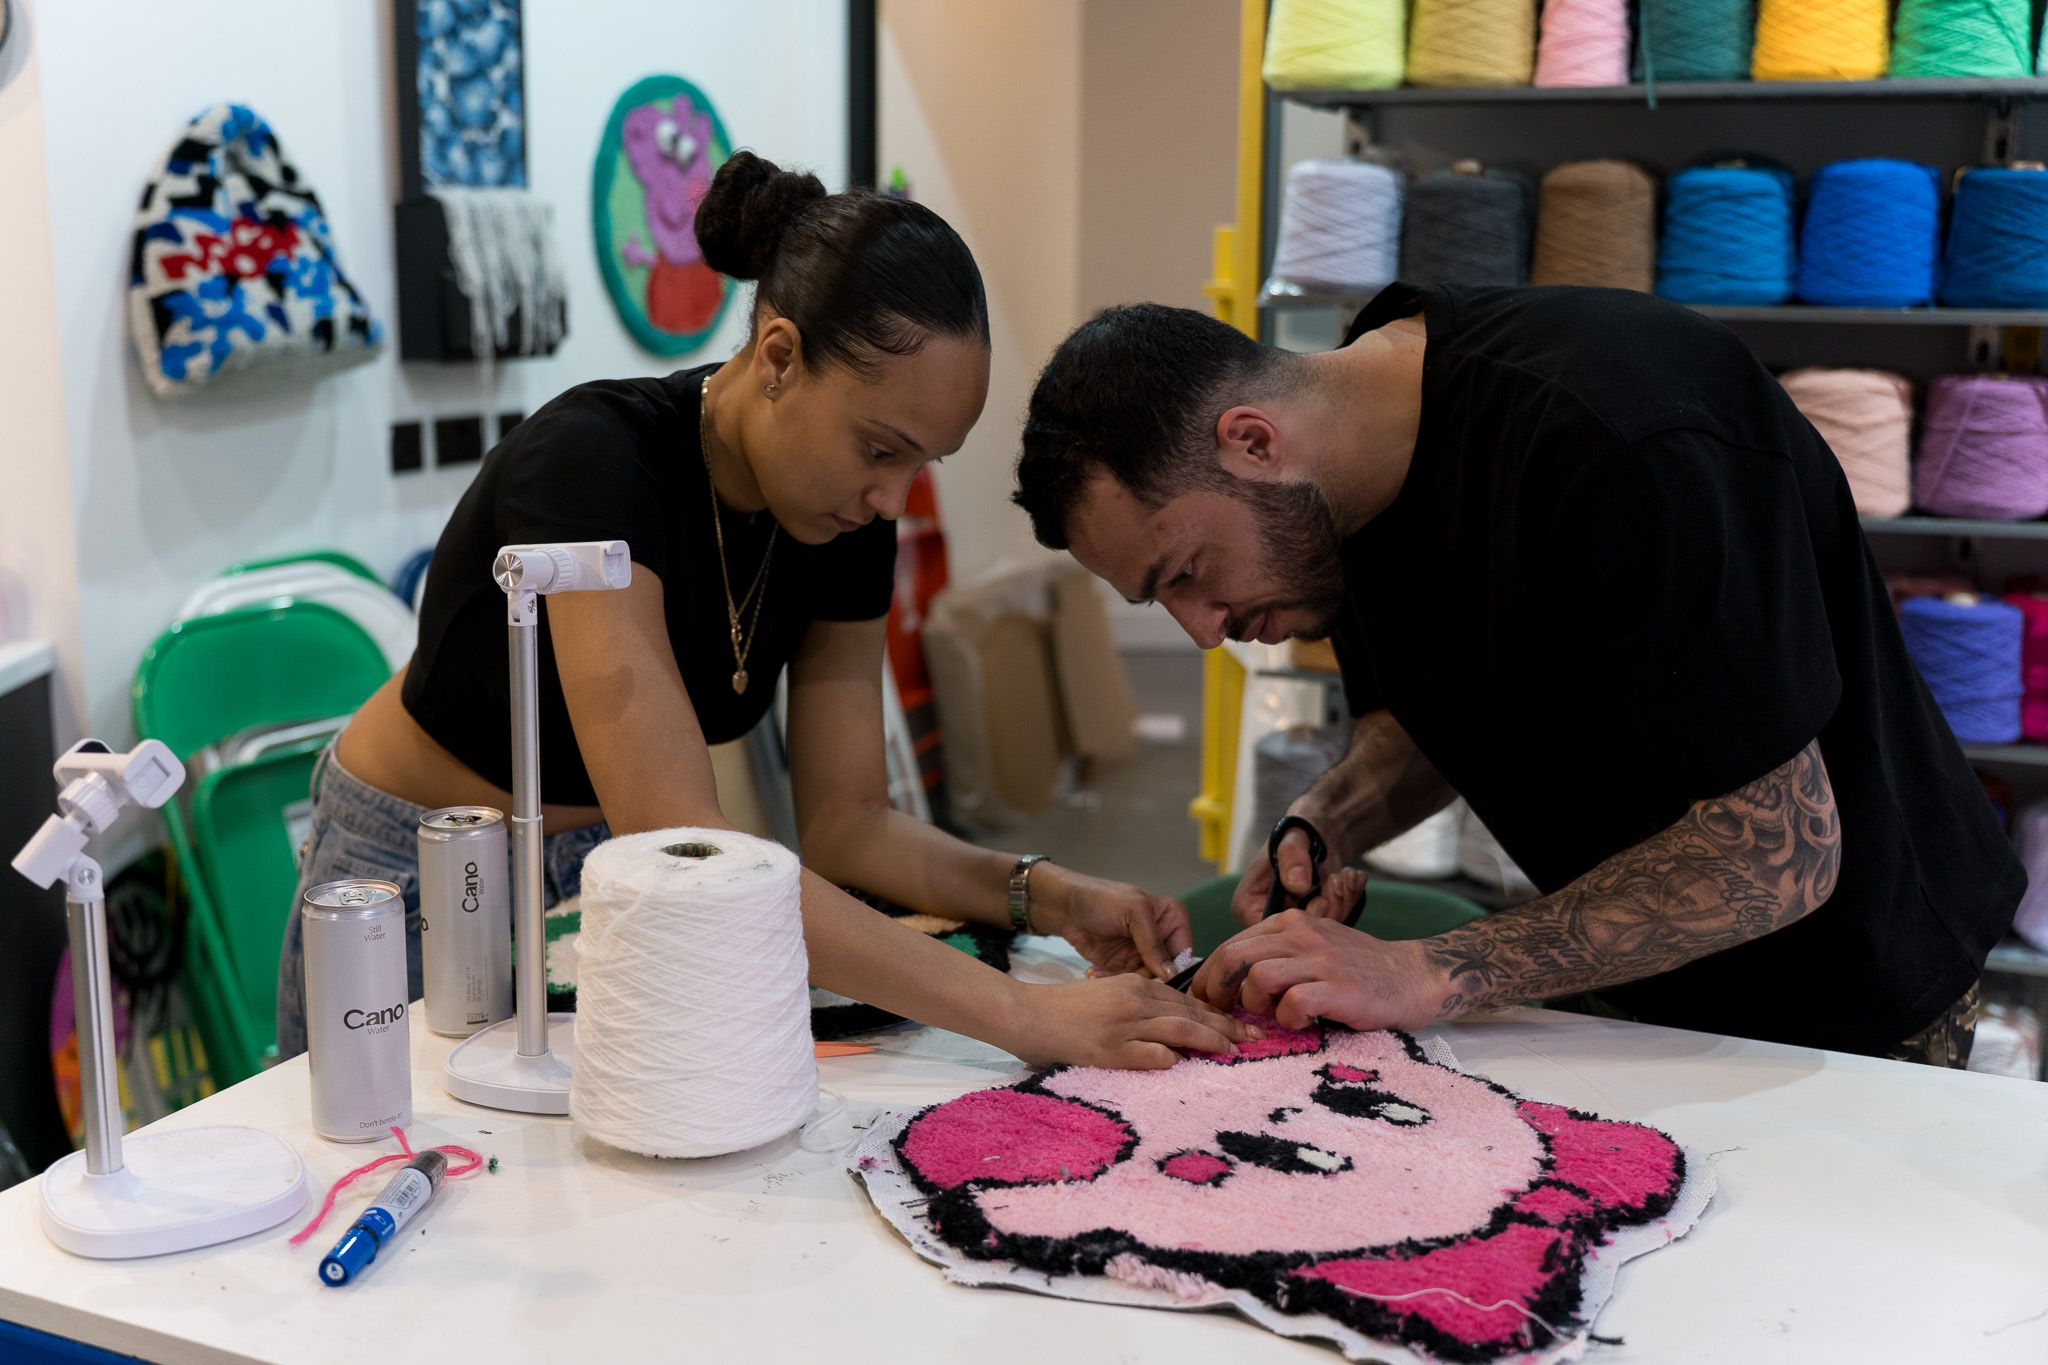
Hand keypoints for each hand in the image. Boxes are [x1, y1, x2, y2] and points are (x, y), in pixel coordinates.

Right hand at [1000, 976, 1264, 1069]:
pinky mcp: (1108, 1048)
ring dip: (1209, 1040)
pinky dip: (1167, 1058)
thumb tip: (1172, 1028)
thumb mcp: (1109, 996)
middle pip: (1190, 1013)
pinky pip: (1147, 1053)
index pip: (1187, 1000)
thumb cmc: (1066, 1009)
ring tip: (1232, 1051)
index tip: (1241, 1026)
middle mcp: (1135, 1000)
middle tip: (1254, 1039)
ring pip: (1178, 1029)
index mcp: (1136, 986)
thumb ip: (1139, 1006)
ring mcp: (1122, 1025)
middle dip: (1226, 1026)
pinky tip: (1182, 1065)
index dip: (1217, 1014)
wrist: (1026, 1013)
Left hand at [1031, 865, 1192, 979]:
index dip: (1175, 970)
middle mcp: (1161, 938)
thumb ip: (1153, 944)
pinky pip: (1126, 981)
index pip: (1185, 952)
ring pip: (1145, 980)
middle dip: (1145, 977)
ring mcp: (1142, 953)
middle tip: (1126, 976)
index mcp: (1173, 919)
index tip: (1159, 981)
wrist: (1066, 906)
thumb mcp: (1133, 913)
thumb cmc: (1102, 899)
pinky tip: (1095, 971)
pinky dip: (1111, 979)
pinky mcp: (1123, 965)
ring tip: (1103, 971)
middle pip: (1166, 972)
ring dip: (1125, 979)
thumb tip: (1171, 975)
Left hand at [1190, 910, 1444, 1032]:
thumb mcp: (1313, 948)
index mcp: (1291, 923)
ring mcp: (1321, 960)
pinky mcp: (1339, 988)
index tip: (1205, 997)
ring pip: (1258, 978)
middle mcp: (1302, 935)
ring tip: (1274, 1015)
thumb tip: (1228, 979)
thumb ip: (1276, 955)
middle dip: (1216, 989)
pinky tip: (1303, 1022)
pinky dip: (1289, 1019)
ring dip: (1256, 1004)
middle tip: (1221, 1012)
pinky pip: (1293, 1004)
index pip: (1232, 943)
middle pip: (1234, 957)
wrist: (1412, 977)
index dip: (1209, 974)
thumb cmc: (1356, 968)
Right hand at [1229, 828, 1368, 927]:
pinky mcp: (1312, 923)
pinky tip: (1354, 878)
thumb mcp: (1292, 841)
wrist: (1316, 834)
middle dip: (1328, 907)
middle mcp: (1266, 921)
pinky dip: (1348, 900)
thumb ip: (1292, 858)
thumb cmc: (1295, 835)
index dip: (1301, 919)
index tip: (1321, 896)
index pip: (1270, 932)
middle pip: (1299, 936)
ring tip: (1348, 873)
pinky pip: (1334, 924)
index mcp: (1247, 906)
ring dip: (1342, 901)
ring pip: (1320, 932)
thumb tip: (1298, 885)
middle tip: (1339, 878)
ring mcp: (1290, 925)